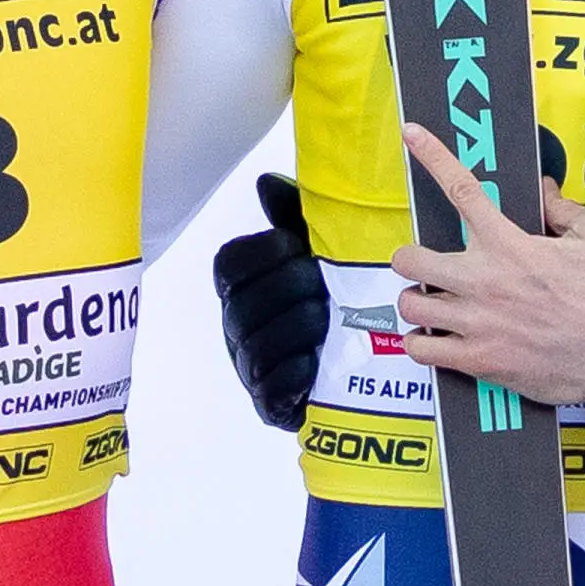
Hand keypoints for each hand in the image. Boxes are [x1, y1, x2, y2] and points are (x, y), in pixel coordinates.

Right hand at [213, 174, 326, 430]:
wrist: (355, 373)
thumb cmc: (327, 303)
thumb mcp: (311, 256)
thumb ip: (291, 218)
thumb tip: (265, 181)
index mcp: (242, 289)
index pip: (229, 264)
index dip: (262, 252)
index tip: (297, 245)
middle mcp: (238, 328)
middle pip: (245, 304)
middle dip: (288, 289)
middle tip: (323, 285)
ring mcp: (250, 368)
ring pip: (257, 346)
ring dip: (296, 328)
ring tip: (327, 321)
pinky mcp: (270, 404)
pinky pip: (270, 389)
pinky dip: (293, 373)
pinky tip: (314, 362)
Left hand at [390, 124, 584, 410]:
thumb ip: (565, 208)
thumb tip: (546, 191)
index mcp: (509, 244)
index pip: (461, 189)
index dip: (432, 156)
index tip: (413, 135)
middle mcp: (484, 280)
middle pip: (411, 259)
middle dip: (411, 258)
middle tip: (423, 264)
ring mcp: (477, 323)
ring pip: (411, 305)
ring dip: (417, 300)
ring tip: (433, 302)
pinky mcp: (479, 361)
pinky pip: (422, 349)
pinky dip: (423, 342)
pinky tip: (436, 338)